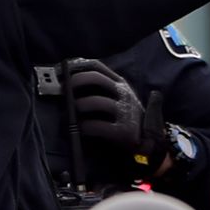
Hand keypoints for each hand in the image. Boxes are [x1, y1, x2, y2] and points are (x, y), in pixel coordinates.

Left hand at [65, 59, 166, 176]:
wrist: (148, 143)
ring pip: (97, 101)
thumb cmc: (124, 119)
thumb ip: (98, 89)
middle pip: (96, 78)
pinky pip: (98, 126)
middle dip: (75, 81)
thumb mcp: (116, 98)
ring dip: (79, 105)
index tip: (60, 70)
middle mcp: (124, 93)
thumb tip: (66, 81)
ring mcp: (125, 112)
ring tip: (69, 112)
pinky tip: (80, 128)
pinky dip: (84, 126)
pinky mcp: (123, 131)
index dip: (76, 66)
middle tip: (61, 90)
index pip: (97, 66)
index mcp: (120, 83)